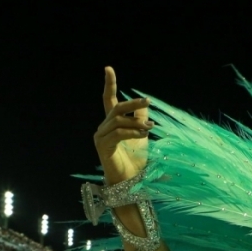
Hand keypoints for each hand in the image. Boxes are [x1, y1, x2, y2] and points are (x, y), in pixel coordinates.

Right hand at [94, 67, 153, 184]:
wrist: (131, 181)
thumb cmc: (136, 161)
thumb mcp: (141, 135)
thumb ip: (141, 119)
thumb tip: (146, 105)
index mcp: (112, 124)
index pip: (108, 100)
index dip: (109, 84)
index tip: (108, 68)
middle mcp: (103, 128)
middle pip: (116, 108)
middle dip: (132, 103)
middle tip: (147, 101)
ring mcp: (100, 136)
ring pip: (118, 120)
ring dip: (136, 122)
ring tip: (150, 127)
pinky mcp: (102, 145)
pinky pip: (118, 132)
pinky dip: (132, 131)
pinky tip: (144, 133)